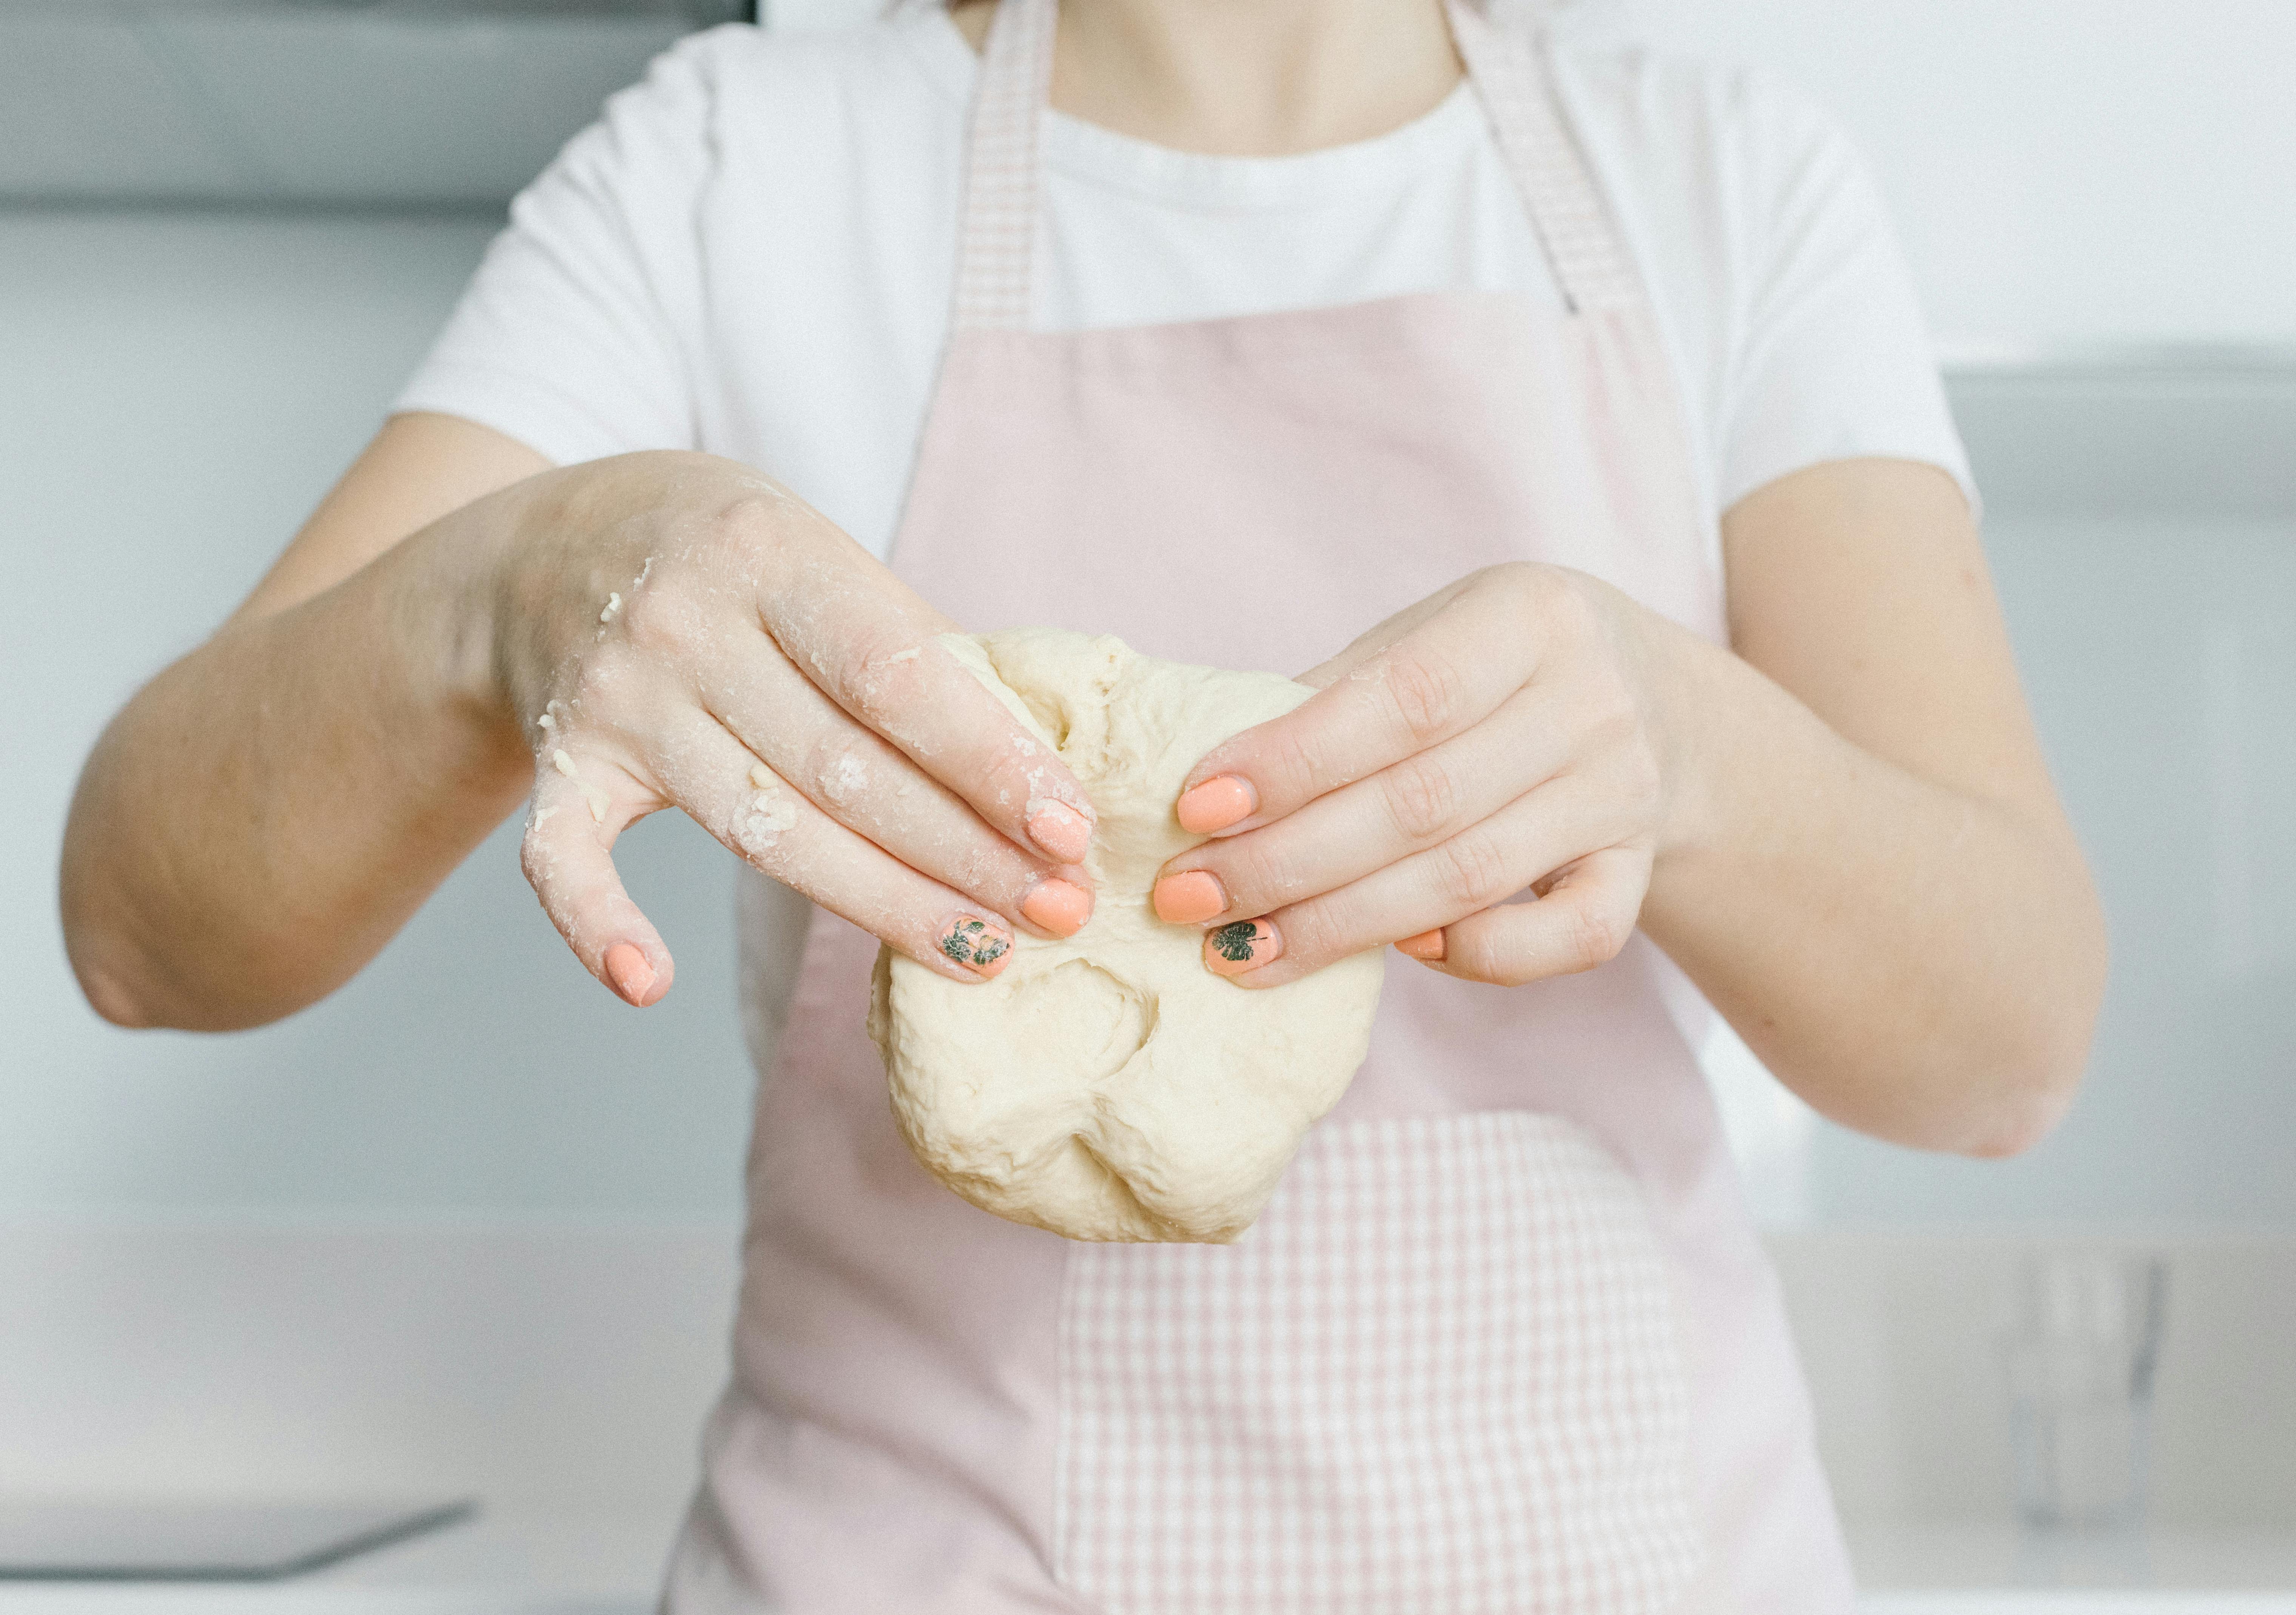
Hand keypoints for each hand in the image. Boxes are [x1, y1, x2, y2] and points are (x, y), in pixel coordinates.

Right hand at [496, 452, 1098, 1004]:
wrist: (547, 547)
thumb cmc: (731, 563)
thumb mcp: (820, 556)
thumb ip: (913, 648)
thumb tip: (1034, 762)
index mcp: (768, 554)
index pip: (896, 678)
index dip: (991, 763)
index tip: (1071, 831)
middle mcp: (682, 623)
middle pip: (843, 770)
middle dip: (965, 853)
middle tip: (1057, 911)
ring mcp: (614, 700)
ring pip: (758, 829)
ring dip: (879, 904)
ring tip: (980, 953)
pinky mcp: (560, 762)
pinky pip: (563, 857)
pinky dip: (596, 923)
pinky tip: (647, 985)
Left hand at [1149, 563, 1678, 987]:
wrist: (1655, 702)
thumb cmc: (1494, 668)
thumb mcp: (1427, 637)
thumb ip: (1332, 696)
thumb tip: (1208, 779)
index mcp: (1529, 617)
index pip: (1402, 700)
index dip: (1292, 761)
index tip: (1194, 807)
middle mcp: (1590, 703)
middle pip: (1422, 805)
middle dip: (1287, 862)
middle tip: (1188, 897)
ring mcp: (1623, 795)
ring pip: (1472, 879)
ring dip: (1342, 925)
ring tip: (1241, 949)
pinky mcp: (1638, 873)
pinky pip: (1569, 939)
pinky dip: (1480, 957)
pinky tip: (1401, 954)